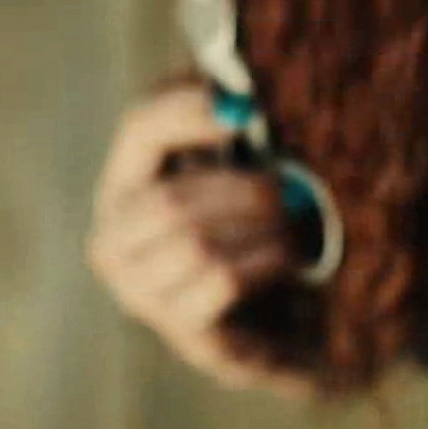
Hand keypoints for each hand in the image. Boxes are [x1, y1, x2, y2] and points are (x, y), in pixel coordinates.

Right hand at [87, 75, 312, 398]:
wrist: (311, 324)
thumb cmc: (272, 231)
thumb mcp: (252, 168)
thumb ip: (239, 125)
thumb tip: (244, 89)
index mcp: (128, 185)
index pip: (140, 130)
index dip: (187, 112)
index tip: (243, 112)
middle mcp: (116, 244)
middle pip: (168, 201)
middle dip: (241, 190)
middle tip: (288, 189)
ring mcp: (144, 297)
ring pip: (194, 245)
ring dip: (258, 229)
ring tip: (292, 225)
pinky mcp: (190, 338)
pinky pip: (218, 282)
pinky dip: (264, 262)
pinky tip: (288, 259)